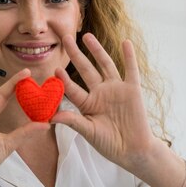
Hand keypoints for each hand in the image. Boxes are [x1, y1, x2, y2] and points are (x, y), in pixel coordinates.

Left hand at [51, 33, 158, 172]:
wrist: (134, 150)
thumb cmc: (110, 144)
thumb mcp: (89, 133)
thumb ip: (73, 122)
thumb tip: (51, 117)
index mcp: (88, 103)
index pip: (73, 88)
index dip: (64, 80)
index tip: (55, 69)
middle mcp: (100, 92)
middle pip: (86, 69)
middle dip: (75, 55)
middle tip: (65, 38)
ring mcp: (116, 89)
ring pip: (105, 65)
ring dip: (97, 50)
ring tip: (87, 36)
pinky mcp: (132, 89)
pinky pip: (130, 70)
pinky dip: (129, 56)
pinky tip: (125, 43)